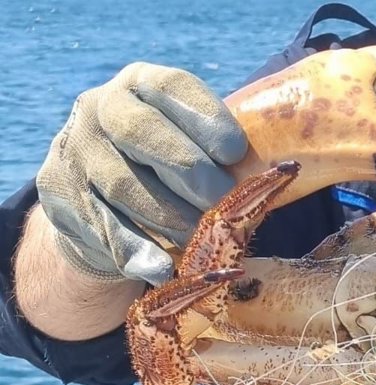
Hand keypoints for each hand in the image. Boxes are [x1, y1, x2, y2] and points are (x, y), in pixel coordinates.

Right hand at [35, 63, 247, 284]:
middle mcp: (99, 108)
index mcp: (140, 84)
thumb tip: (274, 180)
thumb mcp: (192, 146)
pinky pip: (103, 227)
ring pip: (122, 185)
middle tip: (222, 201)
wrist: (99, 202)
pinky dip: (138, 251)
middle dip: (189, 169)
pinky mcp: (61, 198)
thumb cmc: (167, 169)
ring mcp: (75, 151)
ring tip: (203, 239)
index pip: (172, 87)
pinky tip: (164, 268)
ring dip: (170, 217)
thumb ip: (222, 156)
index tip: (236, 152)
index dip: (206, 118)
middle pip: (140, 132)